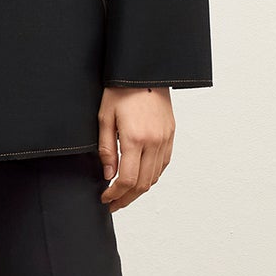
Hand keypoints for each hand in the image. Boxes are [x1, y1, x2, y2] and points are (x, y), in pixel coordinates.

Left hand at [96, 86, 173, 209]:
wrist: (144, 71)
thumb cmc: (120, 90)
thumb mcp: (104, 117)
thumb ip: (106, 149)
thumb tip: (107, 175)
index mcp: (135, 138)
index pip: (127, 179)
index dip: (115, 194)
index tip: (105, 198)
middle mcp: (154, 142)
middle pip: (143, 184)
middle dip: (126, 198)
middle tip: (113, 204)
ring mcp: (165, 139)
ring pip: (155, 177)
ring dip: (139, 190)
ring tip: (124, 195)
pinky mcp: (170, 135)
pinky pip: (163, 164)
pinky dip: (151, 176)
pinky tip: (140, 178)